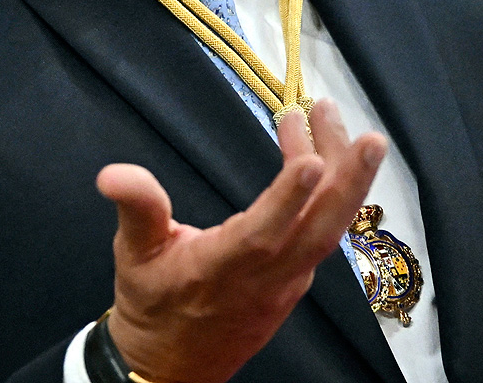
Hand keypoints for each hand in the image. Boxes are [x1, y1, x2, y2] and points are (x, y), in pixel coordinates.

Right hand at [96, 97, 385, 382]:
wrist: (171, 367)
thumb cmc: (153, 307)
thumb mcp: (132, 256)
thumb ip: (136, 210)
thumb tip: (113, 174)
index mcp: (223, 270)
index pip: (262, 234)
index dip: (288, 199)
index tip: (311, 159)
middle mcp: (267, 278)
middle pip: (321, 229)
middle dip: (349, 180)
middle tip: (369, 136)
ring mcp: (288, 281)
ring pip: (328, 229)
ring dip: (345, 180)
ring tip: (341, 125)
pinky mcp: (295, 280)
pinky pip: (320, 233)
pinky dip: (328, 195)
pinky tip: (322, 159)